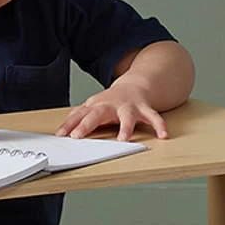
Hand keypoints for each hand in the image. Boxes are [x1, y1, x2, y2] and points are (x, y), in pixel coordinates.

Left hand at [54, 80, 168, 140]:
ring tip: (124, 139)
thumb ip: (78, 117)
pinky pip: (154, 118)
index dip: (70, 124)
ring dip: (125, 127)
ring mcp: (129, 107)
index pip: (80, 115)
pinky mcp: (144, 109)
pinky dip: (160, 126)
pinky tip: (164, 136)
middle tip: (77, 136)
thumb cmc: (110, 101)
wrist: (135, 85)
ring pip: (127, 117)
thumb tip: (60, 131)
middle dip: (87, 124)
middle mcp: (112, 105)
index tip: (61, 134)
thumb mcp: (92, 106)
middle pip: (98, 114)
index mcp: (97, 105)